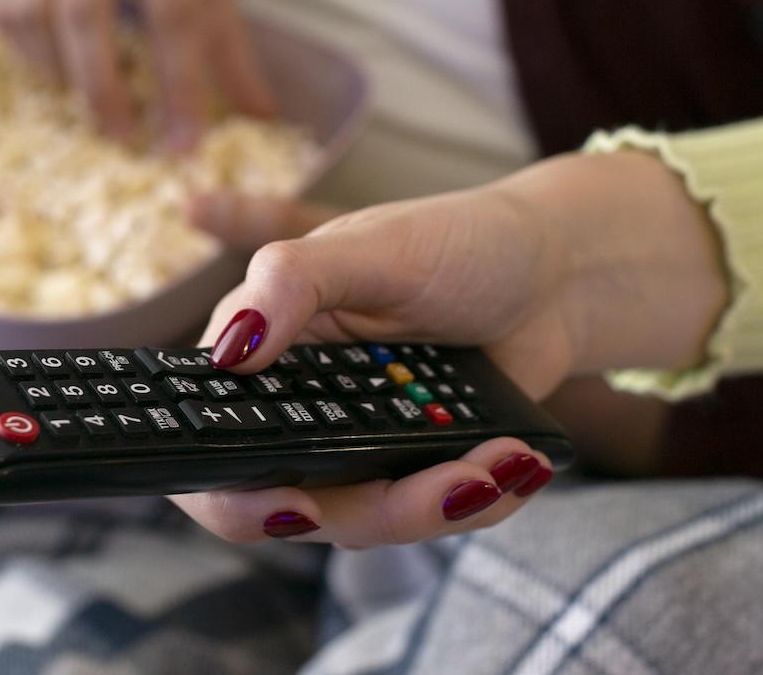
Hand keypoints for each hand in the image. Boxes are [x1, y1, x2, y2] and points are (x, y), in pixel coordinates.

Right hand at [0, 0, 274, 148]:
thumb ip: (230, 45)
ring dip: (65, 75)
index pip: (171, 9)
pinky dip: (34, 58)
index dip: (179, 84)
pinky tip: (64, 75)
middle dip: (106, 90)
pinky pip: (7, 14)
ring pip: (36, 15)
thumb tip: (263, 119)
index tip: (185, 144)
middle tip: (128, 141)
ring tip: (98, 107)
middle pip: (87, 13)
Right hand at [169, 151, 729, 546]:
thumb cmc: (457, 241)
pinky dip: (481, 498)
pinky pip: (431, 516)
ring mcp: (357, 445)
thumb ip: (291, 283)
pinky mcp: (416, 468)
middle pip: (293, 505)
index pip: (208, 441)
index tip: (292, 502)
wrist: (554, 272)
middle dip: (373, 508)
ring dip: (440, 504)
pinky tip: (521, 459)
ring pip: (368, 521)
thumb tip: (228, 349)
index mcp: (263, 352)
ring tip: (507, 459)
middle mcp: (298, 409)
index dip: (229, 494)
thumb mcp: (373, 247)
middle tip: (448, 485)